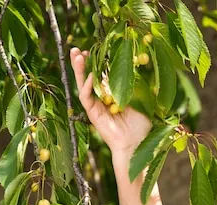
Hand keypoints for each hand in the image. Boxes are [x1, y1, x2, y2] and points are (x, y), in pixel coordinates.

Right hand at [70, 47, 151, 165]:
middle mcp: (101, 99)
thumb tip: (132, 68)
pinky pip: (86, 97)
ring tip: (77, 56)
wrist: (136, 143)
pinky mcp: (92, 114)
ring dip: (79, 70)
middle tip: (78, 49)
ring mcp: (95, 106)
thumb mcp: (139, 100)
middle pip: (88, 77)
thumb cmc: (140, 125)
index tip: (96, 50)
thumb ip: (132, 87)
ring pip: (83, 84)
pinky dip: (86, 86)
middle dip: (82, 63)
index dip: (97, 63)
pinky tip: (88, 76)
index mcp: (112, 95)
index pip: (101, 75)